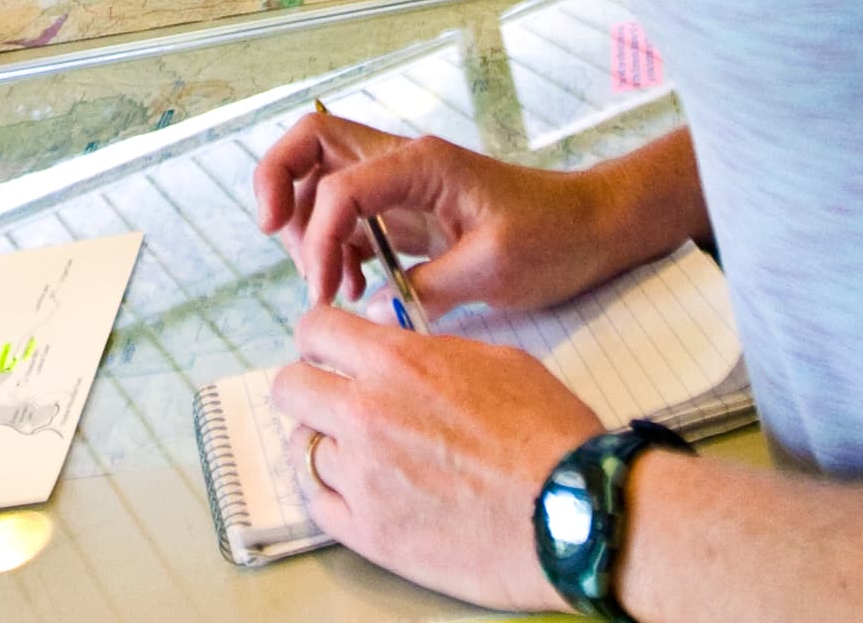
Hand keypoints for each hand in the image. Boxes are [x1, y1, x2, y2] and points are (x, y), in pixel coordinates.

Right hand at [252, 112, 632, 318]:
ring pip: (319, 180)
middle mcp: (402, 163)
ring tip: (334, 286)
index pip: (338, 186)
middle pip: (310, 144)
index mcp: (422, 165)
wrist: (593, 228)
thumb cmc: (553, 239)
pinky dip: (334, 247)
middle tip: (289, 251)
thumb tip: (374, 314)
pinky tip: (356, 288)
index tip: (326, 293)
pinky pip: (346, 216)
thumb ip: (428, 288)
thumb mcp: (494, 269)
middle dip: (278, 187)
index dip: (318, 239)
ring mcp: (400, 185)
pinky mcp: (405, 212)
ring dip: (308, 229)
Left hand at [271, 310, 596, 611]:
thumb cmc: (550, 434)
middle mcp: (367, 413)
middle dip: (311, 387)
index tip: (329, 351)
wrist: (574, 511)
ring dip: (326, 445)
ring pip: (302, 447)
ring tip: (363, 454)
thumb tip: (403, 353)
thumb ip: (432, 353)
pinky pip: (317, 503)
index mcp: (398, 363)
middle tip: (337, 401)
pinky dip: (332, 494)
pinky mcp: (370, 533)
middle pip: (289, 387)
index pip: (314, 329)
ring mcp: (363, 477)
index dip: (320, 338)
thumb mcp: (496, 361)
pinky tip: (362, 491)